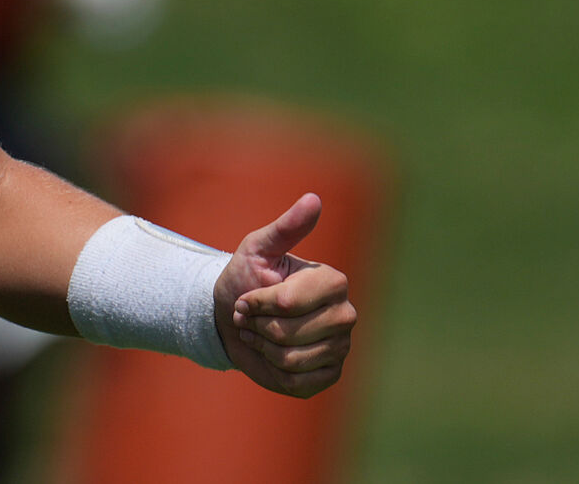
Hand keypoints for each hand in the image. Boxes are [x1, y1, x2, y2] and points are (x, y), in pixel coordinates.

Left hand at [214, 193, 356, 397]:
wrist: (233, 318)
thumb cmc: (246, 278)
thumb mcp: (258, 249)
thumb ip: (286, 227)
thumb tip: (314, 198)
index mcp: (333, 281)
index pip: (288, 303)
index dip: (257, 303)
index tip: (244, 297)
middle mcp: (346, 314)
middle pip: (289, 333)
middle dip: (256, 325)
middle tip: (248, 316)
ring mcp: (341, 347)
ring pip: (291, 359)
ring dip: (261, 346)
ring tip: (256, 333)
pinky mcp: (330, 375)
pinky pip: (297, 382)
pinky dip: (271, 370)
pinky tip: (269, 355)